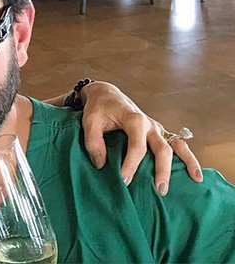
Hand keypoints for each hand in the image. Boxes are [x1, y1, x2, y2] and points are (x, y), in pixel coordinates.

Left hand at [80, 82, 202, 193]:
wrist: (106, 95)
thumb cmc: (98, 108)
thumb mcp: (89, 122)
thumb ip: (93, 142)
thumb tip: (102, 165)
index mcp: (133, 119)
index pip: (137, 146)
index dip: (131, 165)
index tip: (125, 181)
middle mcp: (149, 123)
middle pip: (162, 148)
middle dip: (162, 170)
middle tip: (159, 190)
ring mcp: (156, 128)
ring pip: (177, 144)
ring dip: (186, 161)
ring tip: (194, 180)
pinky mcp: (158, 132)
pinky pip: (177, 144)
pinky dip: (188, 157)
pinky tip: (194, 173)